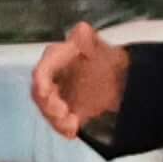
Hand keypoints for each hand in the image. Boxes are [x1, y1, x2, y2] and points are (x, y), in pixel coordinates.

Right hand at [30, 22, 129, 144]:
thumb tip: (81, 30)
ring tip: (72, 125)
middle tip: (63, 113)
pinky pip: (60, 122)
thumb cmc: (107, 58)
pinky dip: (65, 128)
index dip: (41, 82)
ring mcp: (56, 96)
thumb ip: (88, 40)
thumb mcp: (100, 48)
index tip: (45, 92)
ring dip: (56, 120)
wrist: (121, 77)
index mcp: (56, 59)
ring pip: (48, 110)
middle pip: (40, 95)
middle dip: (48, 106)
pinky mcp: (65, 111)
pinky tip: (74, 131)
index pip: (42, 71)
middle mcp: (50, 79)